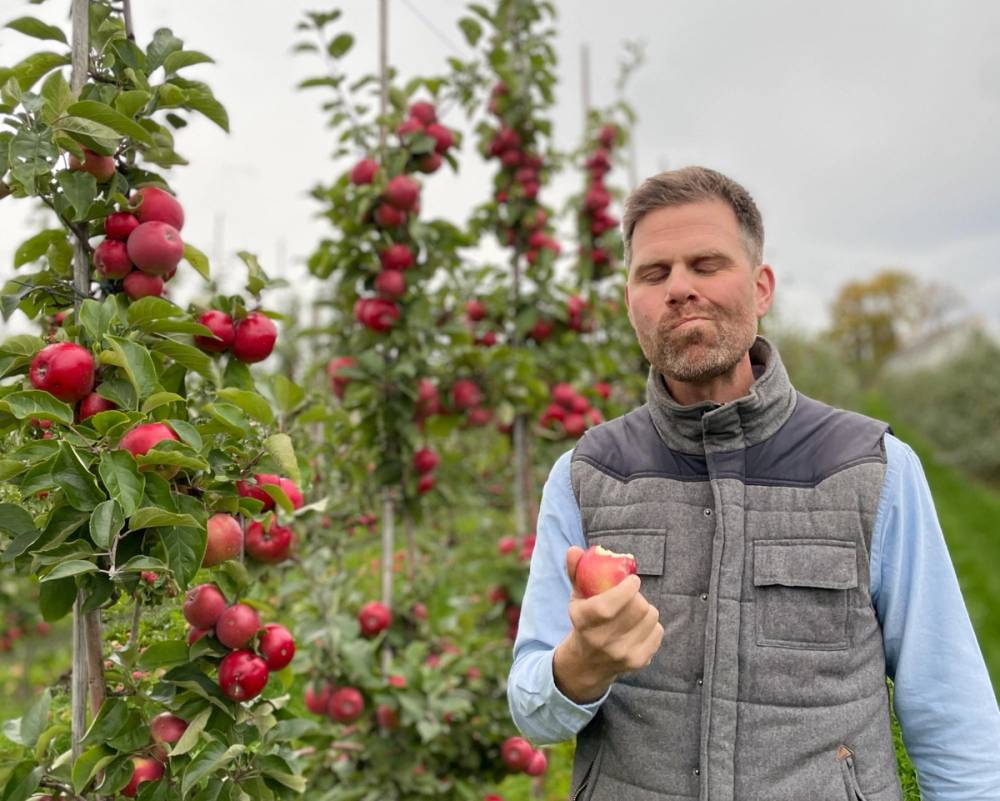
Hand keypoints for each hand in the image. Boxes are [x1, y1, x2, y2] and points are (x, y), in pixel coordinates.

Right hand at [552, 545, 663, 702]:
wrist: (587, 663)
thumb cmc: (584, 620)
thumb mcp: (576, 597)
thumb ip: (576, 570)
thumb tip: (575, 549)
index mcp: (584, 622)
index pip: (609, 606)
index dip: (627, 589)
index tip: (632, 580)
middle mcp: (602, 641)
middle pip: (637, 608)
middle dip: (638, 595)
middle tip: (632, 594)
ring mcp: (622, 653)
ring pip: (650, 617)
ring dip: (645, 607)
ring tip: (634, 609)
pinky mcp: (638, 661)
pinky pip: (658, 631)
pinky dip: (652, 624)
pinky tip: (639, 625)